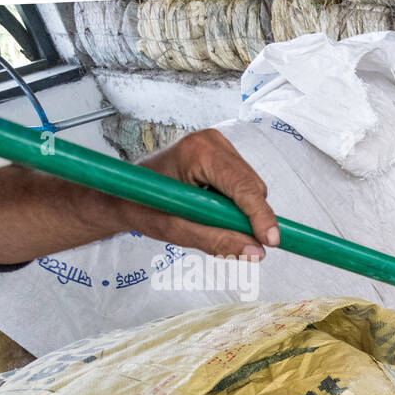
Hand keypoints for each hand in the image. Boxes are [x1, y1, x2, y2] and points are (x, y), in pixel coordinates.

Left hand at [128, 129, 279, 259]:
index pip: (244, 187)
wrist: (122, 192)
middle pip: (254, 189)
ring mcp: (220, 147)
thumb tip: (255, 252)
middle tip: (229, 238)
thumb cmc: (140, 205)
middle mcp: (213, 142)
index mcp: (199, 151)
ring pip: (253, 191)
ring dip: (240, 213)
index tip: (272, 241)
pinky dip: (235, 207)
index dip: (260, 216)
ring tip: (209, 220)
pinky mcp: (223, 157)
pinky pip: (245, 189)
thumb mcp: (175, 229)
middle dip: (249, 217)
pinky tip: (212, 209)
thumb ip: (217, 240)